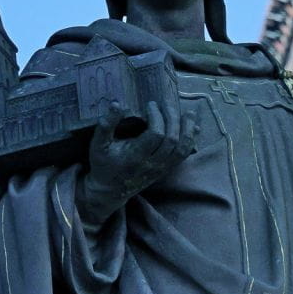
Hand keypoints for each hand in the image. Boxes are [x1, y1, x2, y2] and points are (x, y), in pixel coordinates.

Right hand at [78, 98, 198, 226]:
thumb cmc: (103, 164)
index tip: (151, 104)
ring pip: (182, 149)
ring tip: (188, 113)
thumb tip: (117, 103)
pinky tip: (194, 128)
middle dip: (172, 118)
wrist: (109, 190)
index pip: (155, 135)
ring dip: (188, 130)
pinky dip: (191, 141)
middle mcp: (151, 164)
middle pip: (171, 140)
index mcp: (135, 156)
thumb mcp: (98, 145)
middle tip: (166, 104)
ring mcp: (161, 169)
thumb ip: (106, 124)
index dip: (157, 117)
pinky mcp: (166, 170)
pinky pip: (183, 156)